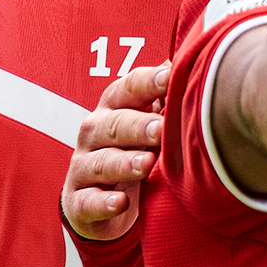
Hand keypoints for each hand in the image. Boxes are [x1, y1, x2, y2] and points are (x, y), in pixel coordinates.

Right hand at [62, 64, 168, 241]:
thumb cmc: (133, 153)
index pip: (128, 89)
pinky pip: (87, 202)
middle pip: (114, 124)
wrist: (103, 203)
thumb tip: (187, 64)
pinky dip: (103, 203)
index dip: (148, 82)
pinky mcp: (79, 202)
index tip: (171, 78)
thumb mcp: (149, 126)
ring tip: (146, 164)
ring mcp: (83, 168)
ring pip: (101, 162)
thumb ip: (165, 99)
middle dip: (138, 126)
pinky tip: (120, 203)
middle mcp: (94, 133)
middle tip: (162, 129)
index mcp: (113, 109)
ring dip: (123, 163)